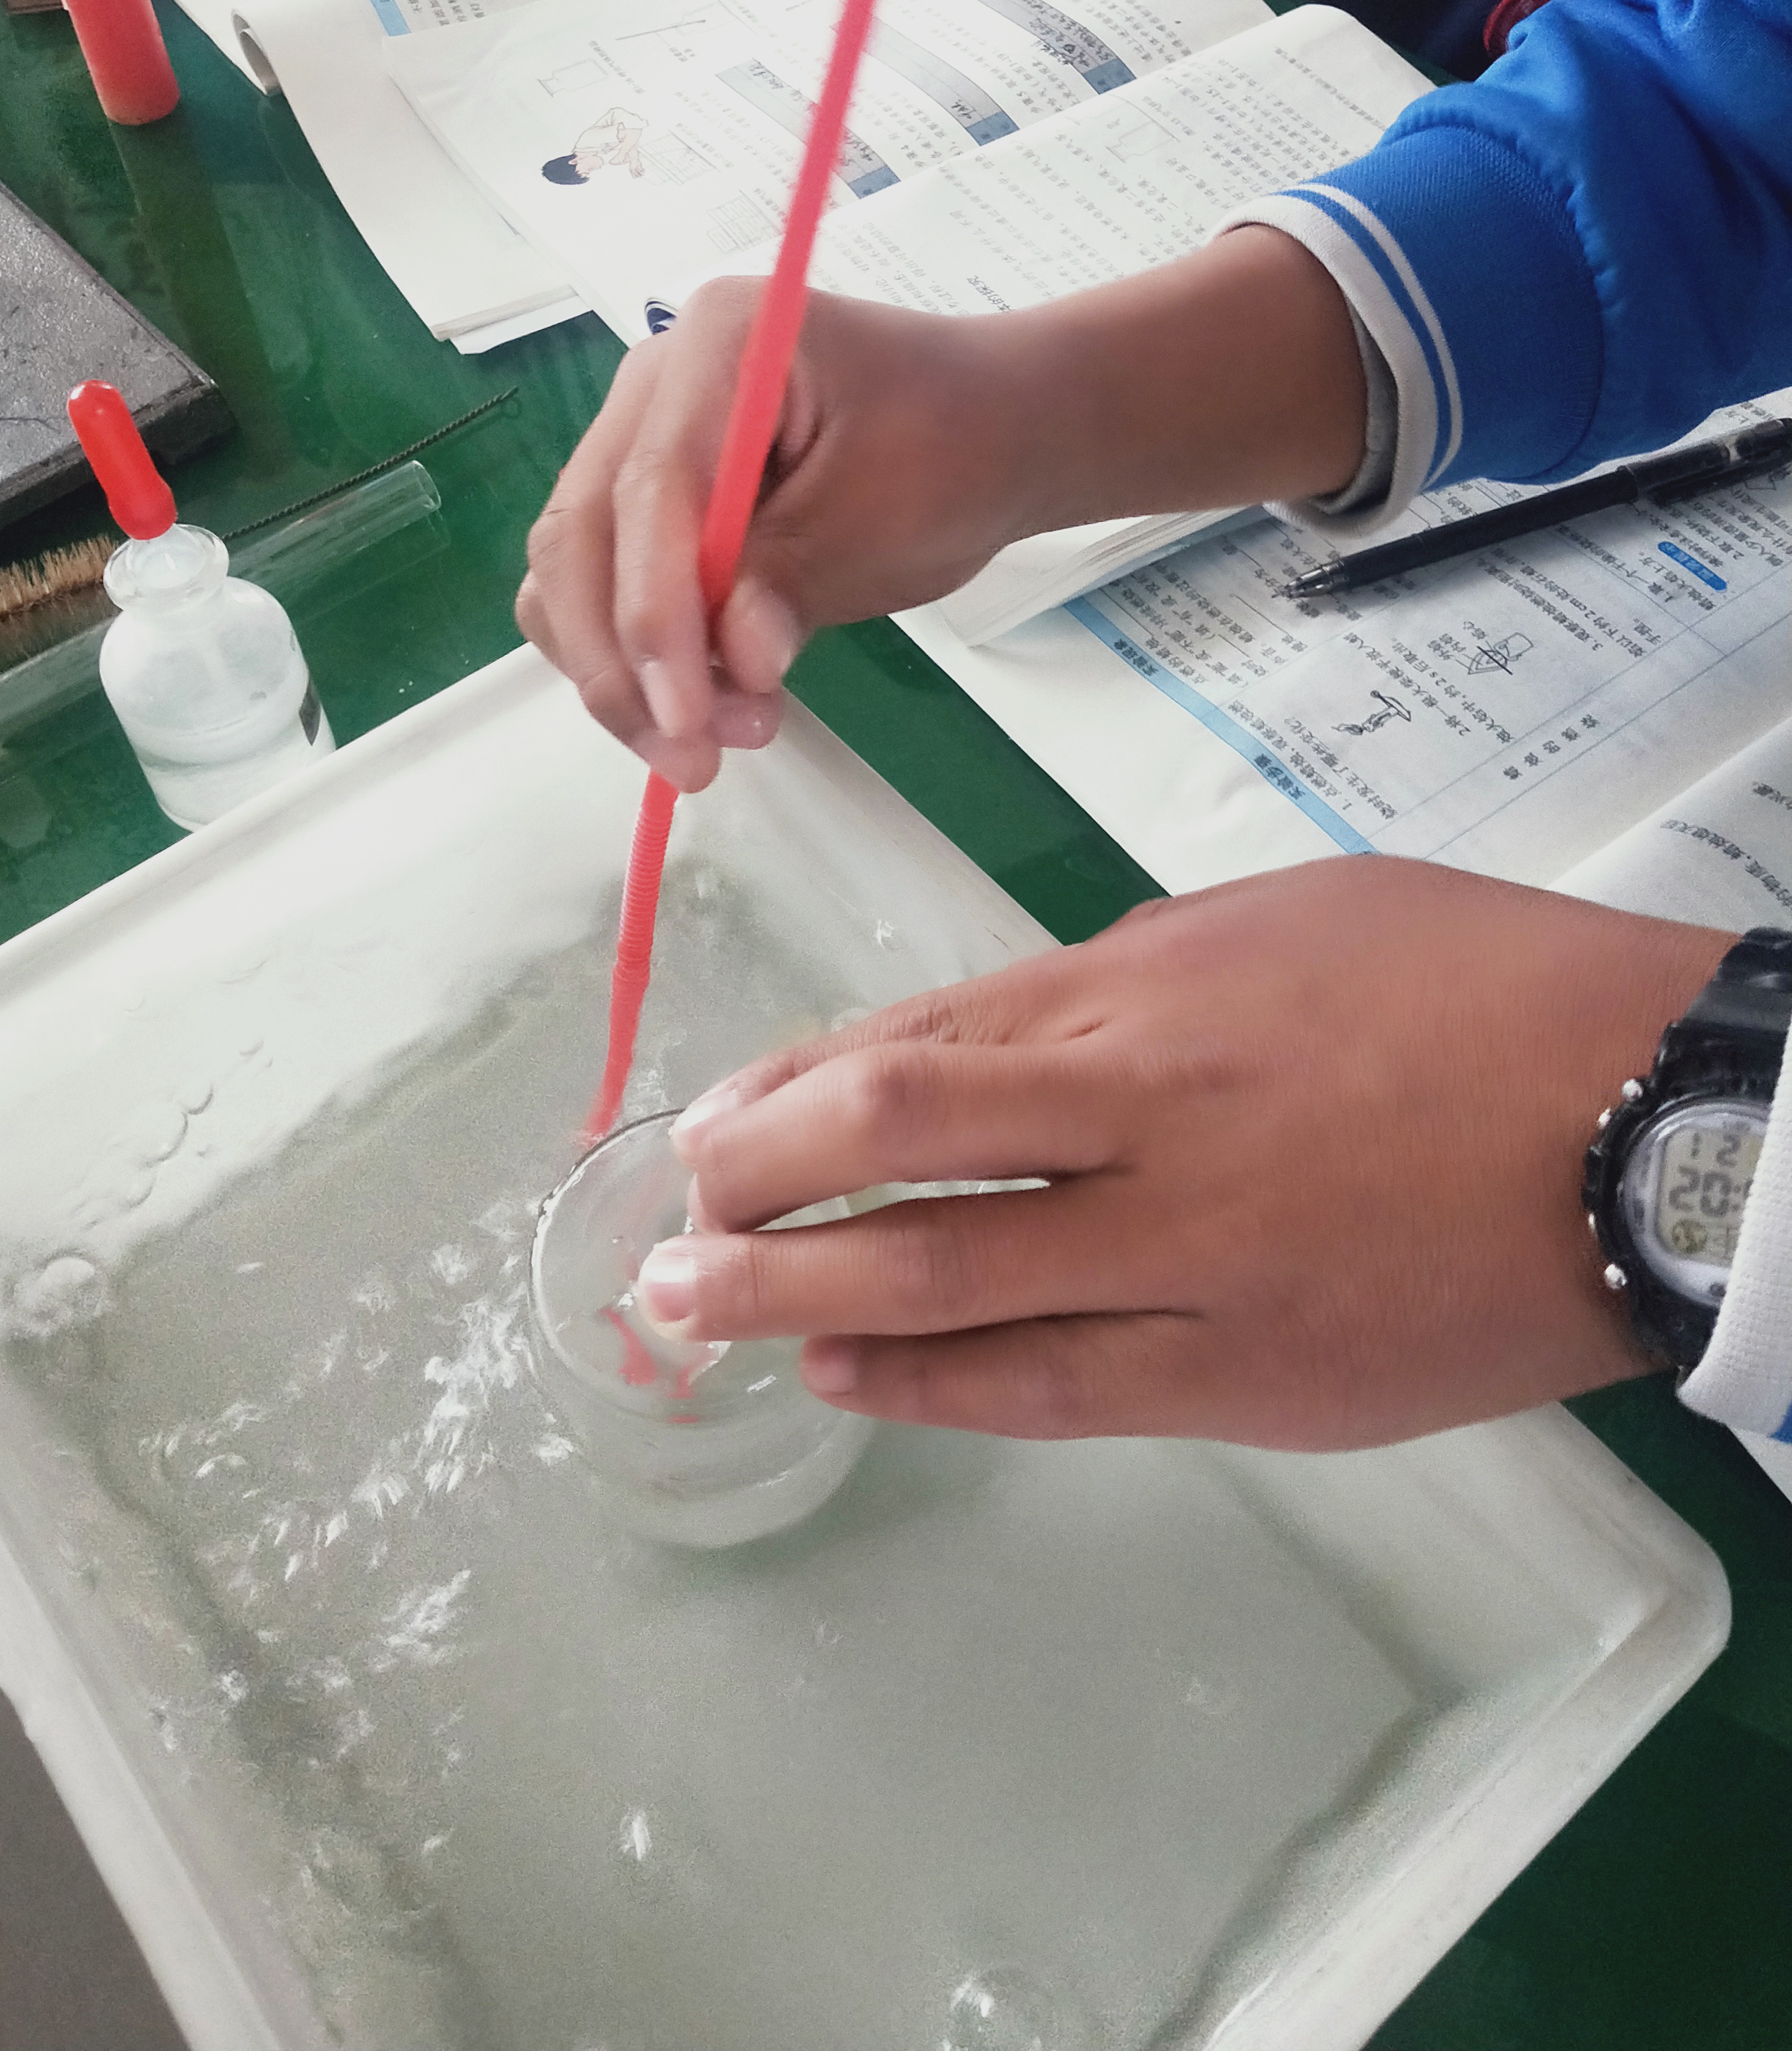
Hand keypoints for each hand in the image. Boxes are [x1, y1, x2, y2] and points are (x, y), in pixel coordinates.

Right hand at [517, 278, 1052, 792]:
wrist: (995, 431)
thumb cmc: (956, 450)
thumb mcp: (889, 518)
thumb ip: (796, 581)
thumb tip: (736, 660)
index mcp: (717, 342)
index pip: (651, 488)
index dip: (653, 613)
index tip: (684, 719)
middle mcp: (655, 381)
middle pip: (584, 532)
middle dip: (624, 660)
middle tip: (691, 758)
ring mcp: (643, 438)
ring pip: (577, 572)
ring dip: (623, 671)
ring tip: (713, 741)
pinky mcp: (651, 500)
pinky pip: (609, 585)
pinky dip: (640, 655)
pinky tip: (706, 702)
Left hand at [635, 859, 1733, 1448]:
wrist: (1648, 1122)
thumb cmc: (1469, 986)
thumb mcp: (1274, 920)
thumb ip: (1119, 978)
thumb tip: (990, 1040)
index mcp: (1153, 994)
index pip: (919, 1043)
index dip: (791, 1092)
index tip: (711, 1125)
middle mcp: (1150, 1125)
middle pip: (898, 1152)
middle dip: (753, 1195)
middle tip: (662, 1229)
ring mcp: (1198, 1265)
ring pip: (952, 1290)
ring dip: (804, 1305)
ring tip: (699, 1318)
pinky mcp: (1252, 1380)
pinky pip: (1058, 1389)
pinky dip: (938, 1387)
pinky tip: (854, 1384)